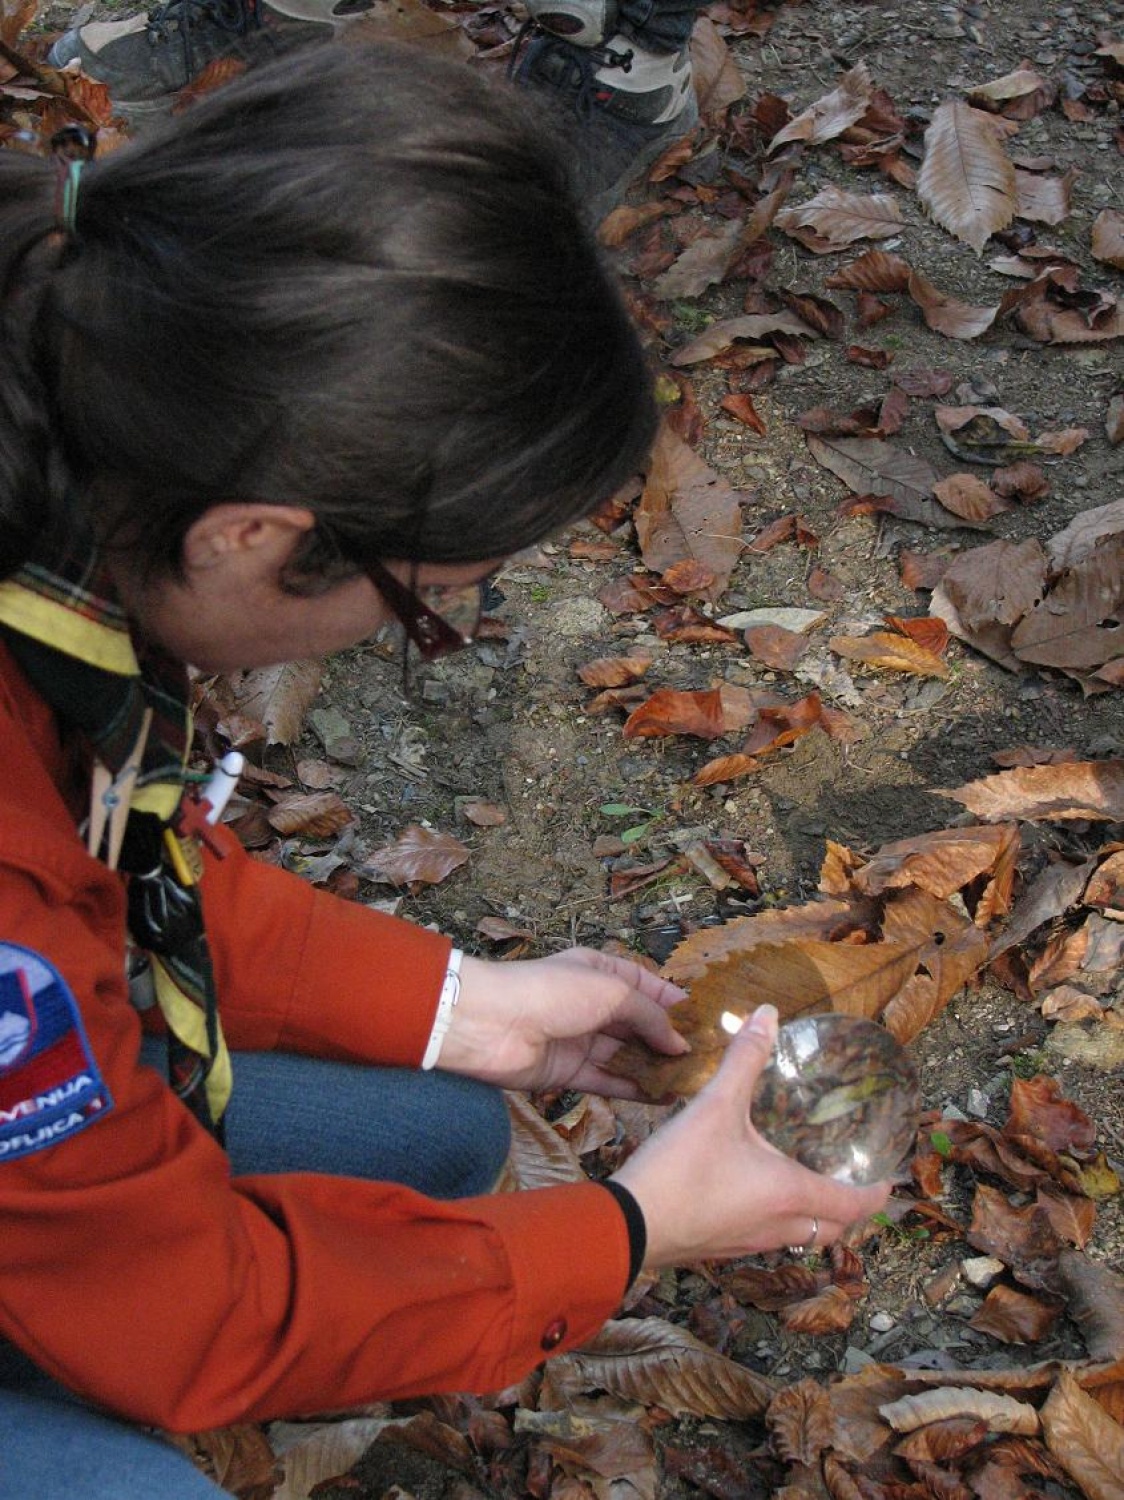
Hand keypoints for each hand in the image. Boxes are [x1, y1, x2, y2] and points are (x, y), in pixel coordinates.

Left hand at [437, 947, 689, 1095]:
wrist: (490, 1024)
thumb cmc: (552, 991)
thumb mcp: (611, 990)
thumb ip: (649, 1017)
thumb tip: (679, 1043)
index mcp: (601, 971)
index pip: (647, 987)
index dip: (676, 1004)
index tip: (709, 1023)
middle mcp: (592, 1004)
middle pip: (639, 1025)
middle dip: (670, 1041)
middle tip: (709, 1060)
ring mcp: (581, 1039)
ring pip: (627, 1056)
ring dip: (656, 1068)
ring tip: (694, 1082)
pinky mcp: (570, 1073)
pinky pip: (610, 1081)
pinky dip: (635, 1089)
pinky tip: (664, 1098)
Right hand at [611, 1005, 890, 1266]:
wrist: (627, 1225)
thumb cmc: (681, 1169)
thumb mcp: (715, 1106)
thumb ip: (745, 1058)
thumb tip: (768, 1013)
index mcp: (790, 1194)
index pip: (853, 1205)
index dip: (876, 1194)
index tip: (889, 1182)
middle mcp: (778, 1227)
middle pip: (832, 1230)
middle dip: (847, 1210)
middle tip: (851, 1182)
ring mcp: (748, 1244)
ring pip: (799, 1237)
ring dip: (813, 1217)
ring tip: (808, 1184)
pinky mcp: (720, 1248)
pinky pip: (766, 1238)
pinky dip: (778, 1220)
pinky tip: (754, 1195)